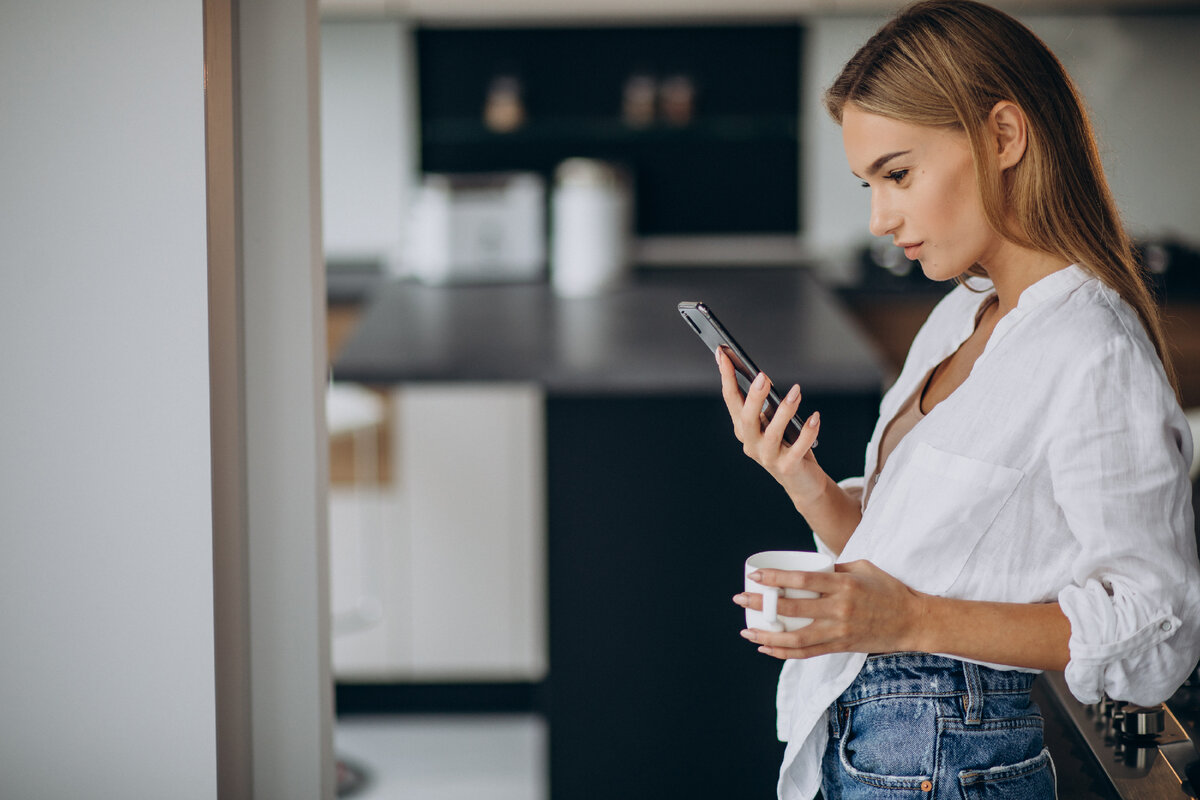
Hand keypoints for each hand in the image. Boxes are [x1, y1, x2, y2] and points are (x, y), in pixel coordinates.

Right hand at [716, 349, 825, 509]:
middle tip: (763, 377)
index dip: (726, 376)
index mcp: (743, 428)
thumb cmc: (787, 444)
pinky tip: (815, 417)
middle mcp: (751, 443)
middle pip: (747, 418)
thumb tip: (764, 379)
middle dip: (754, 397)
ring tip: (796, 391)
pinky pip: (798, 447)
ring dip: (785, 411)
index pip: (731, 399)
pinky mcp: (787, 467)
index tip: (722, 352)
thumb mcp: (773, 422)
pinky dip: (808, 432)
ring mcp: (768, 457)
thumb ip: (766, 404)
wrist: (801, 482)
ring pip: (772, 432)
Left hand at [732, 560, 928, 658]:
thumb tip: (805, 570)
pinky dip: (785, 652)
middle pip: (793, 609)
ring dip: (768, 635)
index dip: (775, 579)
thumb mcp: (862, 568)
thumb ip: (833, 569)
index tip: (755, 576)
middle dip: (763, 604)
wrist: (912, 621)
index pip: (802, 581)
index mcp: (843, 585)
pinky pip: (808, 653)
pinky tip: (767, 648)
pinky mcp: (841, 646)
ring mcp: (840, 631)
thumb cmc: (887, 589)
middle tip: (741, 599)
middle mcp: (839, 609)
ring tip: (747, 631)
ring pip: (796, 638)